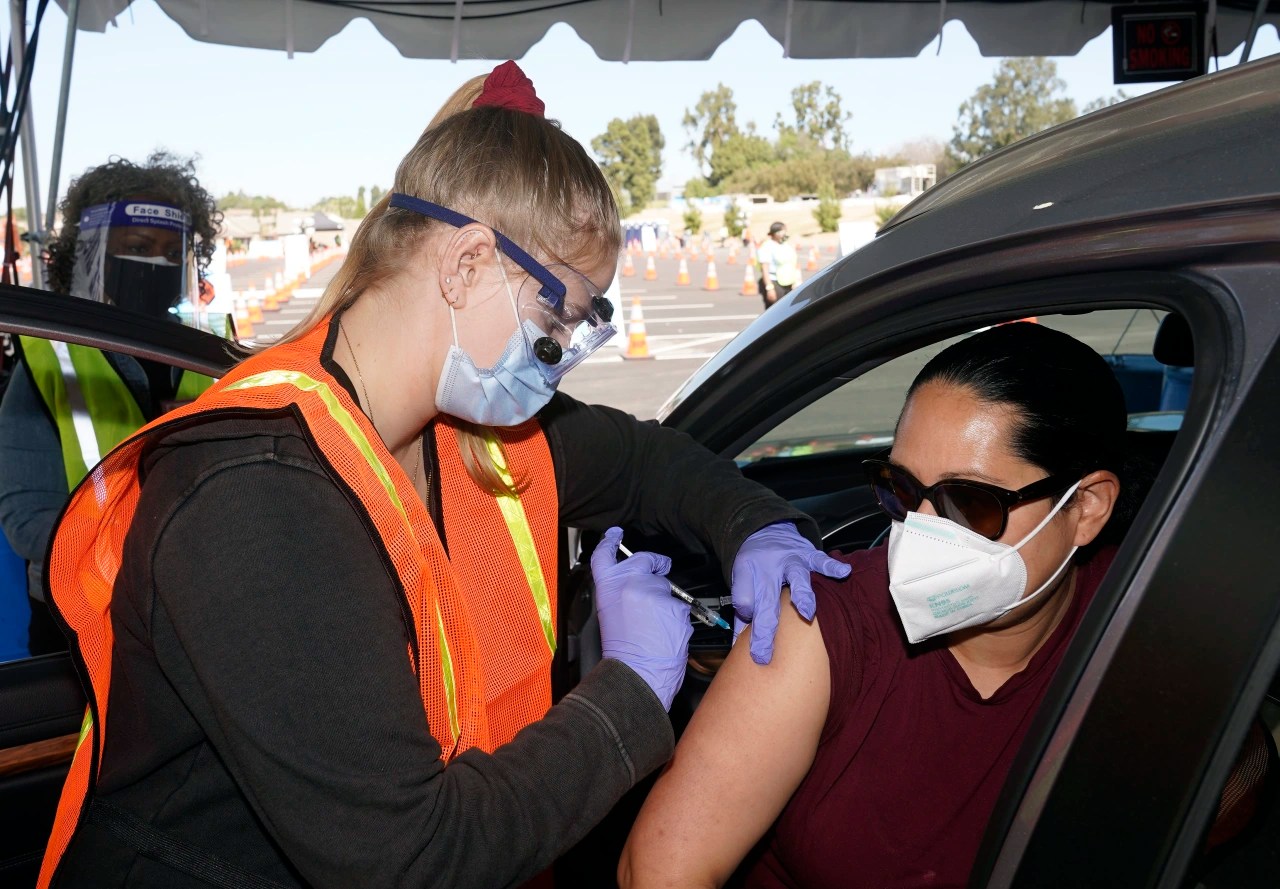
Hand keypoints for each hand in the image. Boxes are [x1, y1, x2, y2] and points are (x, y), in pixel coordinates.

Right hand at [591, 528, 692, 710]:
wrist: (637, 675)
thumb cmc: (623, 653)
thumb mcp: (610, 614)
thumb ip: (621, 594)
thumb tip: (637, 587)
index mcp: (609, 587)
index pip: (605, 555)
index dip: (610, 541)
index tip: (615, 534)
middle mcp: (630, 583)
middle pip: (646, 560)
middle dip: (656, 564)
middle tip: (661, 568)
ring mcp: (654, 593)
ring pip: (668, 590)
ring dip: (666, 604)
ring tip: (656, 628)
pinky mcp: (675, 606)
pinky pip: (680, 608)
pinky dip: (677, 620)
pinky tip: (666, 634)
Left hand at [730, 523, 851, 664]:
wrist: (764, 529)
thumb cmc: (755, 563)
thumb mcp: (741, 582)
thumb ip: (741, 612)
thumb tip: (737, 645)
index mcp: (748, 575)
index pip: (743, 601)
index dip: (746, 620)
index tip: (752, 640)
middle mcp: (768, 568)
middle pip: (766, 599)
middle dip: (765, 628)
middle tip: (763, 654)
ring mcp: (790, 560)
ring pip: (795, 577)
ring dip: (801, 594)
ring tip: (806, 611)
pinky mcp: (808, 554)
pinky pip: (820, 560)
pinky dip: (831, 566)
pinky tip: (843, 572)